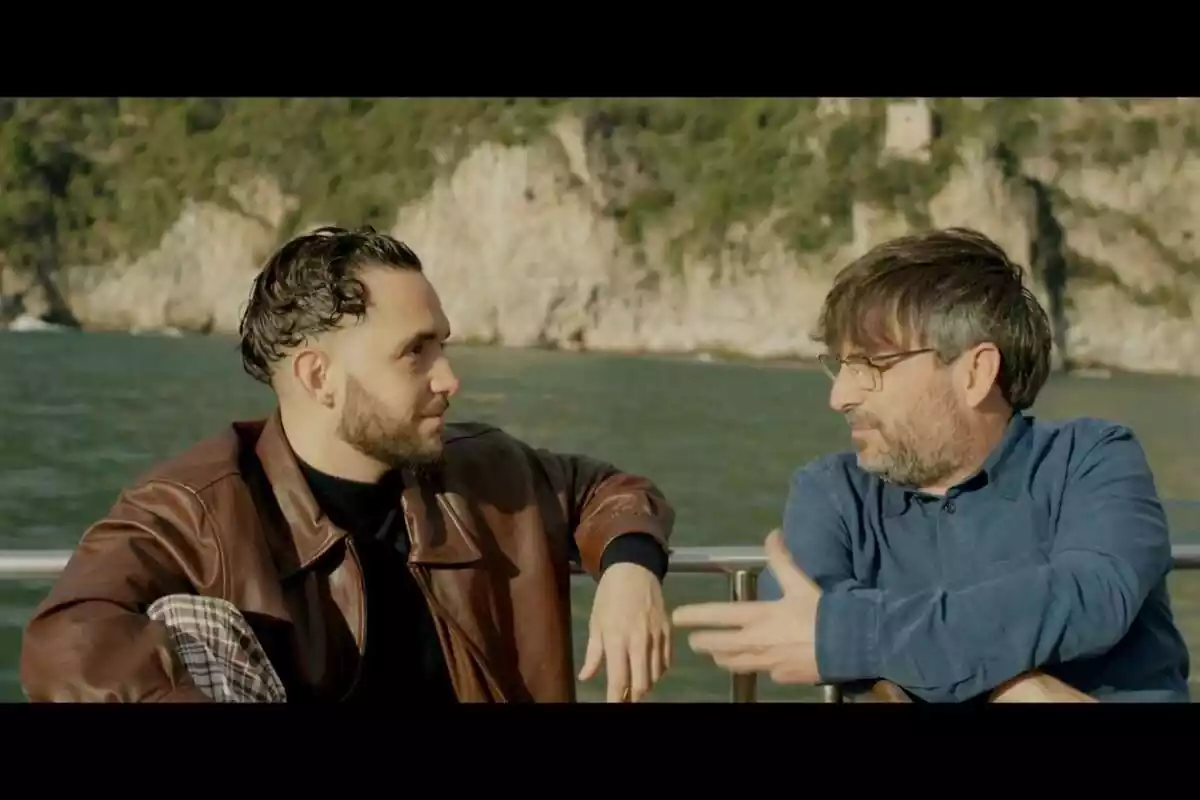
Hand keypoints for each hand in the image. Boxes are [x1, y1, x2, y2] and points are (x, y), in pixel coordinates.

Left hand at [579, 562, 671, 701]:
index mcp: (617, 639)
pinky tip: (649, 668)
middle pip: (642, 683)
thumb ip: (593, 653)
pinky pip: (667, 662)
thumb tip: (585, 677)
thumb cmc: (609, 596)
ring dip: (646, 683)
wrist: (634, 569)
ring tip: (636, 682)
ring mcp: (657, 637)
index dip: (616, 698)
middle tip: (626, 697)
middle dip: (634, 696)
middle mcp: (639, 641)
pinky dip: (659, 671)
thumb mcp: (596, 622)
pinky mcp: (669, 632)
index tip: (613, 706)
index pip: (619, 680)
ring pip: (656, 675)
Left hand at [673, 529, 823, 683]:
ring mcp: (767, 664)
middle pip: (718, 646)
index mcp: (757, 617)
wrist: (848, 646)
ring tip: (716, 654)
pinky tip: (757, 663)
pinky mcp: (781, 677)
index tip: (677, 616)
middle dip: (702, 642)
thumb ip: (782, 560)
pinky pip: (762, 672)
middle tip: (694, 640)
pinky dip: (756, 665)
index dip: (694, 616)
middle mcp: (755, 643)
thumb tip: (772, 535)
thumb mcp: (800, 582)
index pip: (717, 616)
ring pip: (734, 663)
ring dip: (722, 657)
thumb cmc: (821, 613)